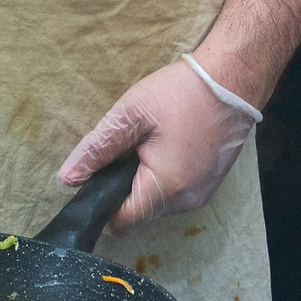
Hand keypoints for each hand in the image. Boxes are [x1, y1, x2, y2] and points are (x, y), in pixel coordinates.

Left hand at [58, 56, 258, 235]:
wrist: (233, 78)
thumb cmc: (182, 92)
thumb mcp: (131, 113)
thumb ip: (97, 148)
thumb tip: (67, 179)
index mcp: (166, 188)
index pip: (120, 222)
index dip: (102, 202)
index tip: (98, 174)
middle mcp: (187, 201)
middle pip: (139, 212)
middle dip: (125, 186)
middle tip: (128, 147)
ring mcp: (203, 195)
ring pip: (158, 203)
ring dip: (146, 181)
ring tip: (149, 142)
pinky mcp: (211, 184)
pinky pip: (177, 193)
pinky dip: (166, 177)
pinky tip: (168, 146)